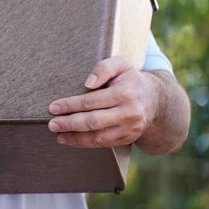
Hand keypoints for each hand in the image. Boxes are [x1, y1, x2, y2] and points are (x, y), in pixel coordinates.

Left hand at [46, 56, 160, 147]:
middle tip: (52, 124)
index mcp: (125, 93)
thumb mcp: (120, 64)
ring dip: (75, 138)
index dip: (70, 105)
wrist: (156, 99)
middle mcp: (129, 113)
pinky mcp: (128, 138)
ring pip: (98, 137)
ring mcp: (130, 128)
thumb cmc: (130, 78)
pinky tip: (72, 140)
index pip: (91, 101)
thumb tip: (88, 83)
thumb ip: (103, 68)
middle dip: (69, 124)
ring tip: (58, 136)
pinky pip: (104, 144)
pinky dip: (86, 143)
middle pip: (93, 121)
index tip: (53, 107)